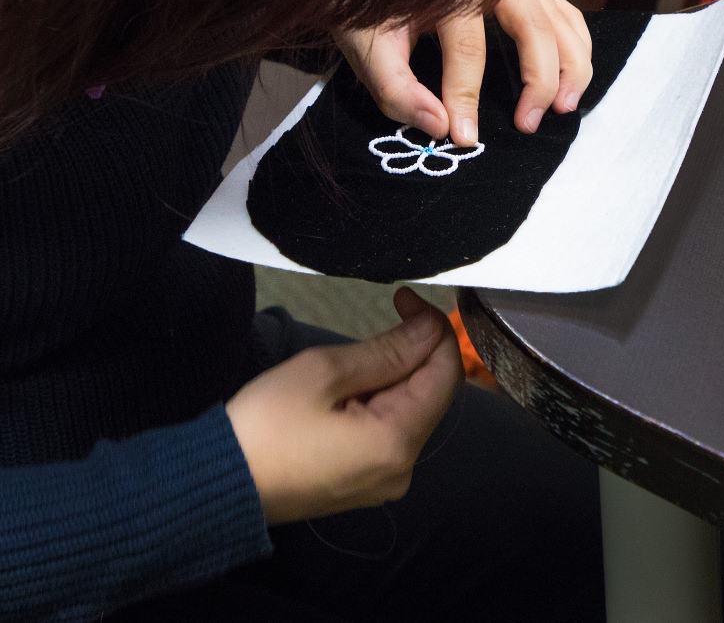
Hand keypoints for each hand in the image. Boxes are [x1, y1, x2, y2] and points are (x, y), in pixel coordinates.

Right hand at [225, 288, 462, 523]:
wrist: (216, 486)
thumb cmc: (263, 428)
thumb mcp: (323, 373)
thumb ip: (386, 350)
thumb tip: (430, 329)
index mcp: (396, 443)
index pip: (445, 375)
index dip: (434, 330)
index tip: (407, 300)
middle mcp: (401, 469)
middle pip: (429, 394)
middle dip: (413, 350)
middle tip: (388, 313)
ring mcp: (383, 481)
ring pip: (408, 411)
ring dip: (393, 375)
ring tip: (352, 356)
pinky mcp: (364, 483)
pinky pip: (387, 432)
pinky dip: (378, 401)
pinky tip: (349, 385)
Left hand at [333, 0, 592, 146]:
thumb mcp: (363, 39)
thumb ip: (393, 86)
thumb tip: (438, 126)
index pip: (468, 50)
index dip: (466, 99)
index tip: (464, 137)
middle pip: (533, 29)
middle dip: (538, 82)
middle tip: (527, 125)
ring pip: (560, 19)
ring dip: (572, 66)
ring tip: (565, 108)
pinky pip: (564, 11)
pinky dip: (575, 44)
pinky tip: (569, 78)